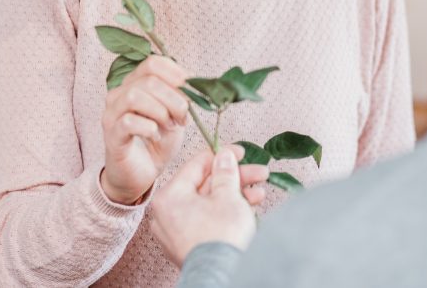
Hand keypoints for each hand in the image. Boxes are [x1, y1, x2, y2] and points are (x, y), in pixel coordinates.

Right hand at [101, 56, 189, 204]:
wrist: (141, 174)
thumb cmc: (157, 142)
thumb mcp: (175, 115)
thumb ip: (182, 97)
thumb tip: (199, 83)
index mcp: (135, 83)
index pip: (153, 63)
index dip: (177, 74)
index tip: (192, 92)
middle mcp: (119, 93)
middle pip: (149, 80)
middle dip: (174, 99)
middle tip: (183, 118)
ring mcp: (112, 113)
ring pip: (135, 96)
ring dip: (161, 111)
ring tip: (170, 126)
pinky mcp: (111, 135)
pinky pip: (129, 122)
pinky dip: (149, 128)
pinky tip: (156, 136)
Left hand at [151, 145, 265, 267]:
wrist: (223, 276)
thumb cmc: (221, 235)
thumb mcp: (228, 196)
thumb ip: (225, 172)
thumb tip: (224, 156)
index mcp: (169, 196)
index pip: (196, 165)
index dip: (221, 155)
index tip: (239, 151)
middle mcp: (166, 214)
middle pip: (205, 186)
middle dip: (235, 179)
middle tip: (258, 172)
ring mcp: (176, 233)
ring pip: (208, 204)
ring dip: (236, 196)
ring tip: (260, 193)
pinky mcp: (187, 246)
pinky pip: (206, 221)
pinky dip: (225, 213)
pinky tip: (249, 207)